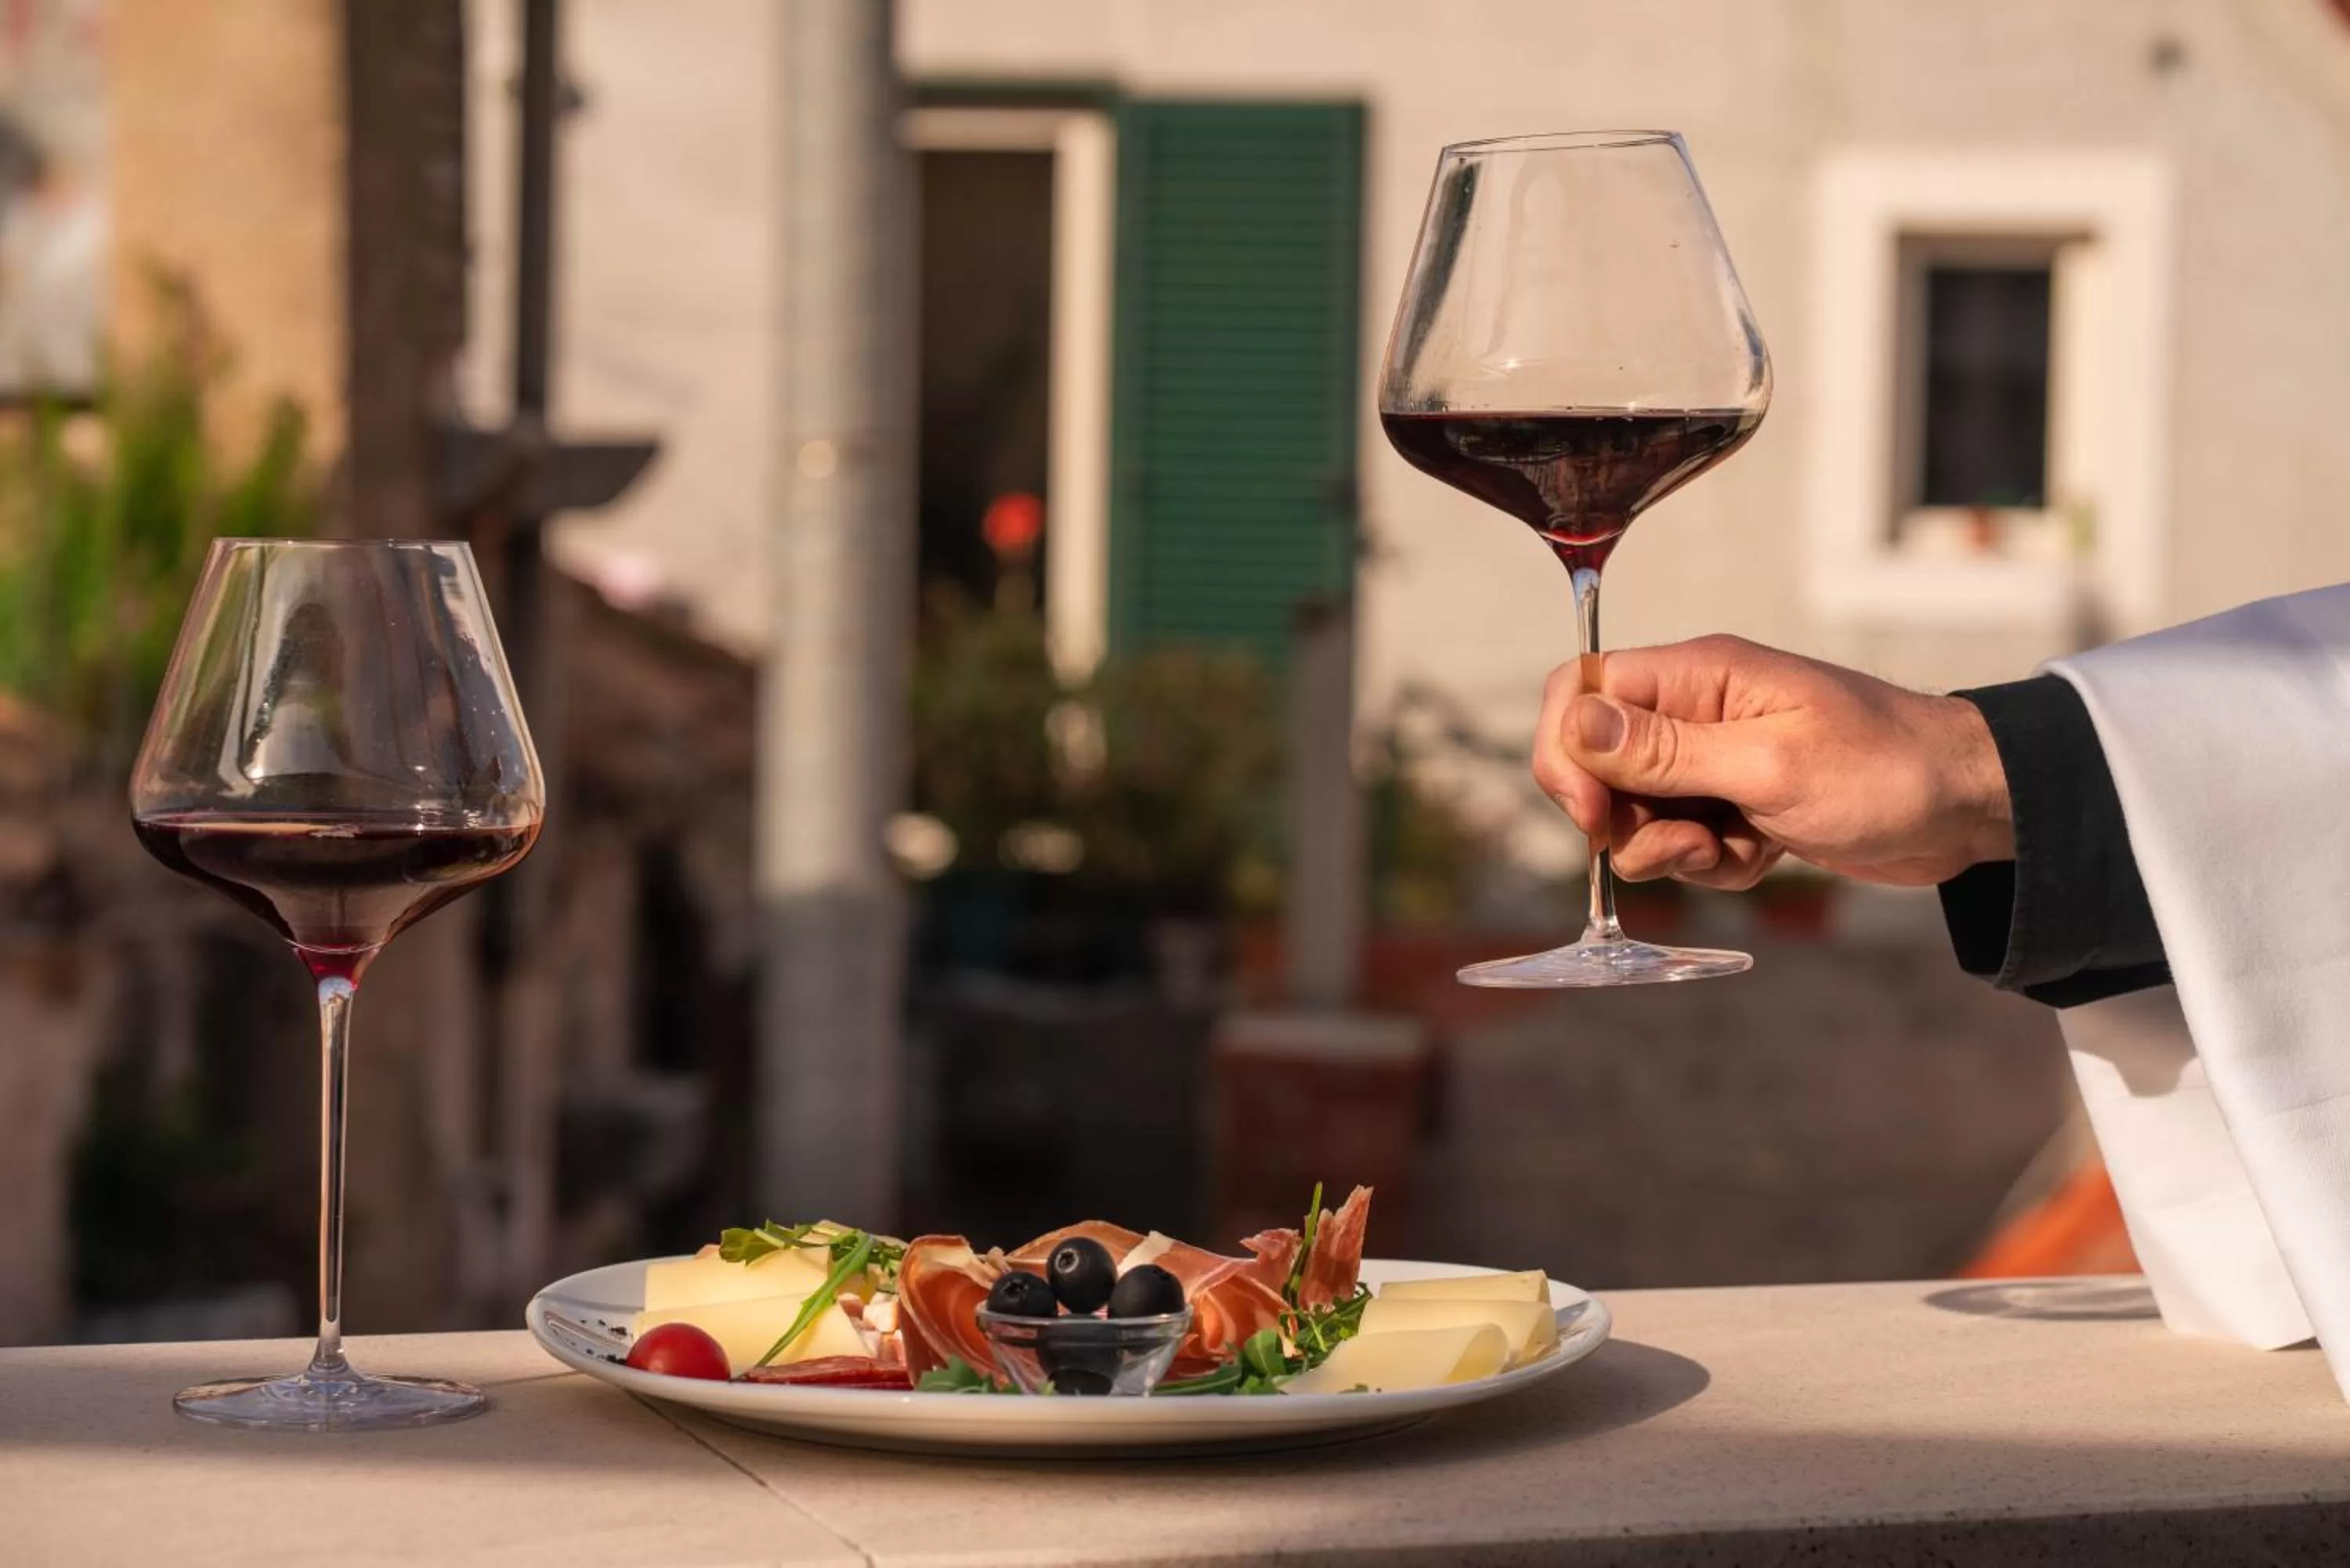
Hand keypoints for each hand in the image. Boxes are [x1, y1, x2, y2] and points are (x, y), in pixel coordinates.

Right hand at [1531, 634, 2013, 888]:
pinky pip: (1683, 844)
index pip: (1580, 689)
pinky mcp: (1734, 804)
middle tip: (1685, 845)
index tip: (1593, 813)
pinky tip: (1763, 857)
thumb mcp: (1767, 766)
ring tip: (1734, 853)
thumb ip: (1663, 752)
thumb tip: (1573, 723)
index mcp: (1696, 675)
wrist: (1968, 810)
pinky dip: (1713, 865)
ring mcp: (1713, 760)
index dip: (1566, 752)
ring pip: (1636, 814)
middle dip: (1624, 820)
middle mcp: (1694, 711)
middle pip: (1597, 762)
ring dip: (1672, 852)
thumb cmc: (1885, 772)